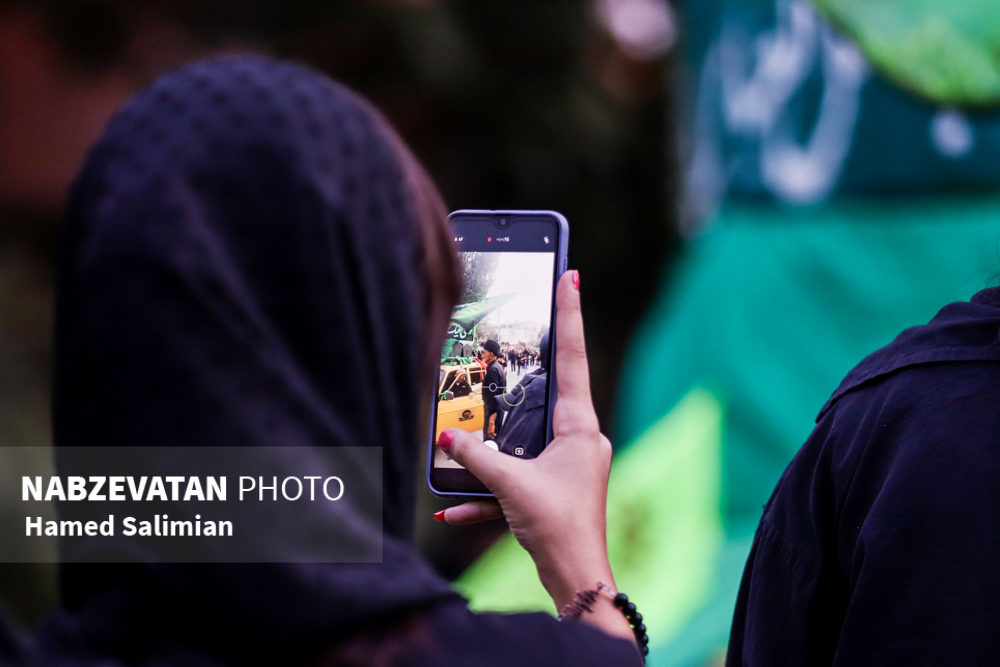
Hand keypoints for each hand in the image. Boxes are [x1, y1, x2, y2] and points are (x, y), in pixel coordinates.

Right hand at [435, 271, 633, 644]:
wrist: (576, 580)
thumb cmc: (559, 529)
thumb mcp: (512, 486)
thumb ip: (476, 457)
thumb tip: (446, 437)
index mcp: (580, 427)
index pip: (573, 358)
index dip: (570, 316)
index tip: (571, 276)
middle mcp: (578, 440)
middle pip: (545, 394)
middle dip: (520, 377)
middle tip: (510, 337)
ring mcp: (566, 465)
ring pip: (522, 441)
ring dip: (491, 452)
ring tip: (460, 449)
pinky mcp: (550, 489)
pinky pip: (515, 479)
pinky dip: (488, 492)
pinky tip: (454, 511)